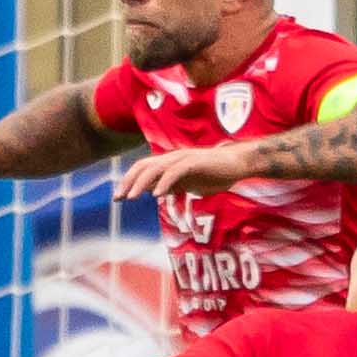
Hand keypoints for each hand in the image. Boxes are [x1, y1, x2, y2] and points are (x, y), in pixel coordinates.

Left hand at [114, 142, 249, 201]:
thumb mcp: (187, 183)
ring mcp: (183, 158)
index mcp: (169, 163)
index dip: (128, 181)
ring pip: (155, 168)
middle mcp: (172, 158)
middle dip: (128, 182)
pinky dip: (164, 182)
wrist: (238, 164)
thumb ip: (170, 185)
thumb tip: (152, 191)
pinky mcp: (195, 162)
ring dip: (141, 183)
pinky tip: (157, 195)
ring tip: (131, 198)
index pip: (142, 169)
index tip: (117, 198)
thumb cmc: (214, 174)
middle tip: (118, 198)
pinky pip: (175, 171)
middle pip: (143, 166)